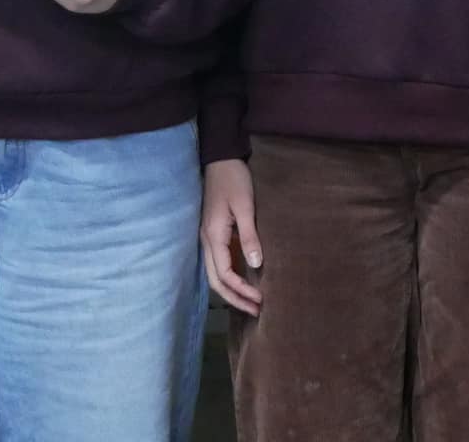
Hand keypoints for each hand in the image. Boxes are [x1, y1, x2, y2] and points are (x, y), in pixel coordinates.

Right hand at [200, 158, 262, 314]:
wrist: (221, 158)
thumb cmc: (234, 180)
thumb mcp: (244, 206)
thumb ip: (249, 235)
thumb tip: (256, 265)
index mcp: (213, 236)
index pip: (225, 274)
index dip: (241, 290)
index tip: (261, 300)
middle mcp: (207, 241)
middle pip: (216, 280)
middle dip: (235, 298)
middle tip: (257, 311)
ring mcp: (208, 237)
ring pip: (216, 273)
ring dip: (232, 290)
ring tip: (252, 302)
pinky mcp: (214, 232)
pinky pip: (220, 262)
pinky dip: (231, 277)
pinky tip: (244, 280)